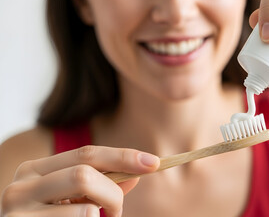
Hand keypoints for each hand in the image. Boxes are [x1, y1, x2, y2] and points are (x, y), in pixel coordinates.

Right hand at [0, 146, 158, 216]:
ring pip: (86, 209)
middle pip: (84, 175)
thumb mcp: (74, 200)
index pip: (86, 154)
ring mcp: (18, 212)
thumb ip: (102, 185)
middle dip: (113, 193)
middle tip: (117, 210)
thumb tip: (137, 173)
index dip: (123, 156)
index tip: (153, 163)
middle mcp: (21, 186)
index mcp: (35, 170)